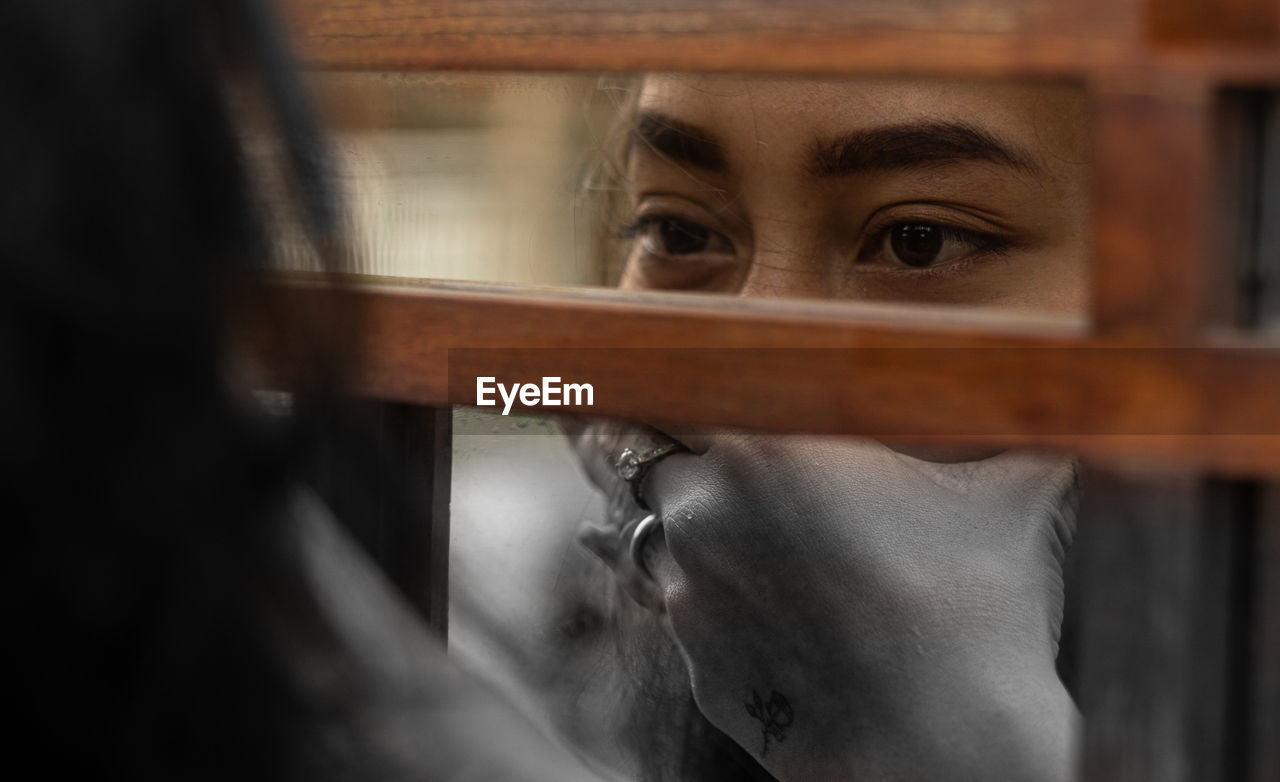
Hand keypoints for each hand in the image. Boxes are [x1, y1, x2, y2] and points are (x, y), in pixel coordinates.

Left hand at [641, 434, 1078, 780]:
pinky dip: (725, 618)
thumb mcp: (1009, 489)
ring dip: (709, 550)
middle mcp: (701, 515)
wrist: (952, 742)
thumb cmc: (980, 606)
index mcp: (758, 447)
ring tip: (789, 573)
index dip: (708, 413)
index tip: (736, 428)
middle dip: (705, 481)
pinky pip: (694, 623)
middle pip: (669, 476)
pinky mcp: (695, 666)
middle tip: (769, 502)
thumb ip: (1003, 424)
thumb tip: (1064, 391)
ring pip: (671, 551)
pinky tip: (791, 630)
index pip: (685, 401)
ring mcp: (689, 595)